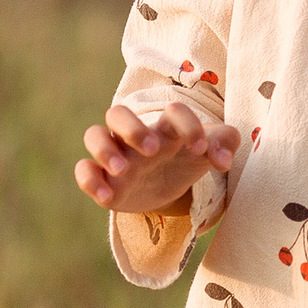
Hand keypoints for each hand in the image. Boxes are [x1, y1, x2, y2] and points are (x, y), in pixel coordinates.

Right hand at [74, 101, 237, 214]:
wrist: (167, 187)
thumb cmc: (186, 159)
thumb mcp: (209, 151)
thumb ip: (224, 145)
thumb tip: (223, 159)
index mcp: (166, 127)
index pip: (172, 112)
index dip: (187, 125)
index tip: (201, 149)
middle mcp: (136, 136)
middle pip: (118, 113)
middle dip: (133, 128)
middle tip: (153, 150)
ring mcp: (117, 156)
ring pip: (94, 135)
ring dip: (105, 150)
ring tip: (124, 170)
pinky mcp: (103, 179)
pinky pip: (84, 171)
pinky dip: (90, 181)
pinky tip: (107, 196)